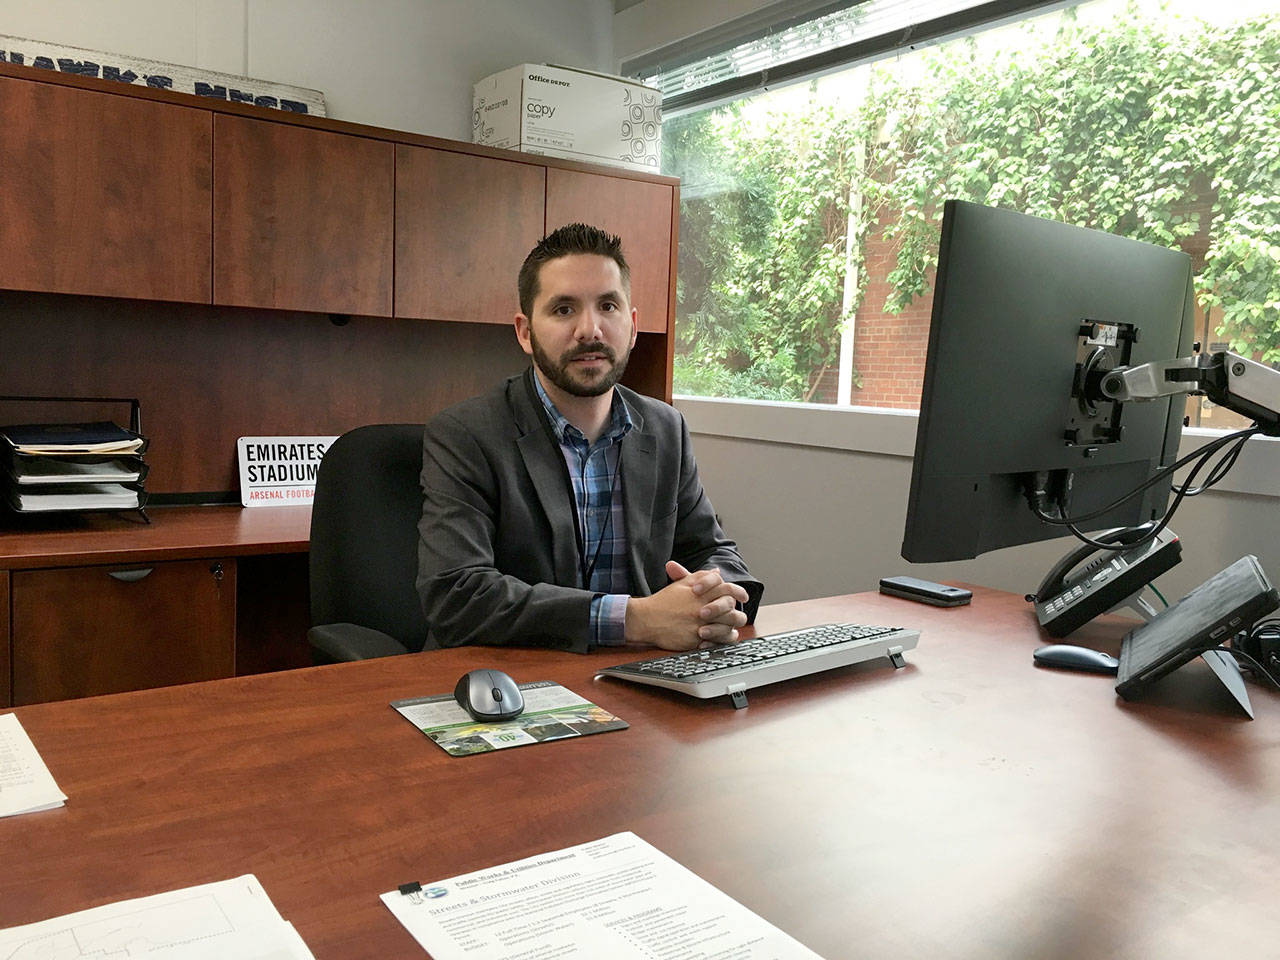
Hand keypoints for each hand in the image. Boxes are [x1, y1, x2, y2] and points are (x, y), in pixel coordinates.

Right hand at [624, 561, 748, 650]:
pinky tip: (722, 637)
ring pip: (727, 626)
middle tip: (735, 614)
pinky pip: (717, 641)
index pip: (727, 588)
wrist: (645, 620)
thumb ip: (702, 577)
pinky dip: (722, 640)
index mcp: (700, 592)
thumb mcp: (682, 585)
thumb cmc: (663, 602)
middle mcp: (702, 607)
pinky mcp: (695, 639)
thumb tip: (717, 572)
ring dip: (731, 626)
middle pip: (730, 608)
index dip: (738, 592)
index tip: (743, 597)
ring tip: (730, 627)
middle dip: (735, 611)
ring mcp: (699, 623)